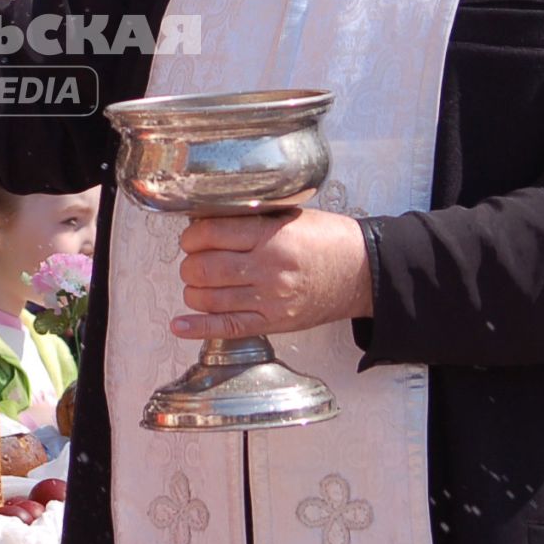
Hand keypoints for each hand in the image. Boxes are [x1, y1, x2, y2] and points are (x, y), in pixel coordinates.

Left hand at [170, 209, 372, 339]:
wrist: (363, 272)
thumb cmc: (328, 240)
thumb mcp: (290, 216)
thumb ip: (251, 220)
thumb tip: (206, 222)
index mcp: (271, 237)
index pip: (211, 234)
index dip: (191, 236)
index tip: (190, 237)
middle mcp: (268, 269)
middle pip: (204, 268)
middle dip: (189, 264)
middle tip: (193, 260)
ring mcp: (271, 300)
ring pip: (210, 298)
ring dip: (192, 290)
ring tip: (196, 283)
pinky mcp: (275, 323)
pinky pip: (228, 327)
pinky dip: (198, 328)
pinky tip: (180, 325)